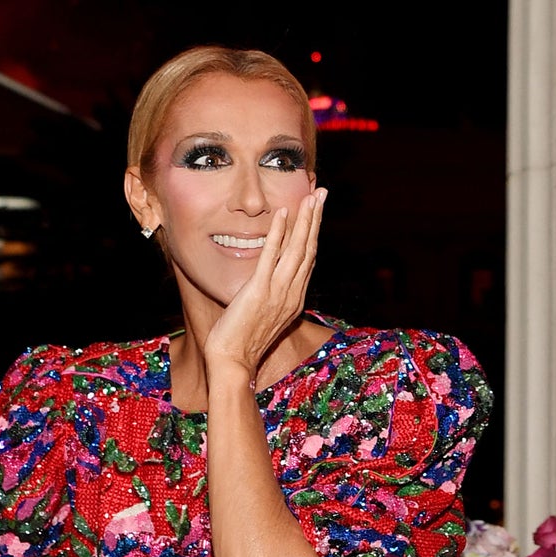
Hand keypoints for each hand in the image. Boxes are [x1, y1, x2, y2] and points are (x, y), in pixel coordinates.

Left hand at [203, 187, 327, 375]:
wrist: (233, 363)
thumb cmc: (241, 343)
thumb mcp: (263, 316)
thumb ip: (270, 296)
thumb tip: (268, 281)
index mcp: (294, 299)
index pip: (308, 259)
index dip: (313, 232)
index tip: (316, 210)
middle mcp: (292, 293)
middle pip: (309, 249)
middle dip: (316, 219)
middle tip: (322, 193)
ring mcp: (278, 292)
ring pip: (297, 249)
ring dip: (305, 220)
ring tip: (311, 197)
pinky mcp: (259, 291)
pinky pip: (271, 257)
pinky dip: (278, 233)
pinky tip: (282, 213)